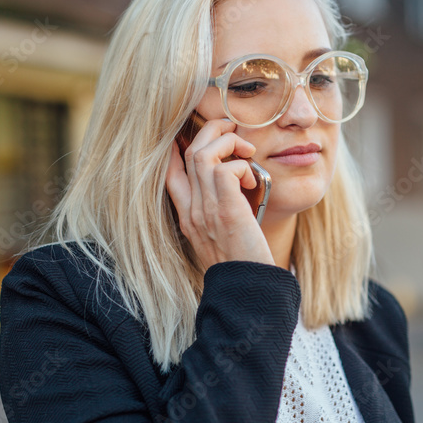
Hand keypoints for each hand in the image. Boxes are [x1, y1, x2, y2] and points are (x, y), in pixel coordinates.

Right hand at [165, 118, 274, 268]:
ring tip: (247, 154)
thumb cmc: (244, 264)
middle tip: (234, 134)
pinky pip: (226, 168)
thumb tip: (239, 185)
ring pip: (203, 153)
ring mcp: (205, 210)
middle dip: (212, 131)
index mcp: (188, 217)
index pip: (169, 173)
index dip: (176, 148)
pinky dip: (242, 166)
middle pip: (188, 152)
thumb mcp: (223, 235)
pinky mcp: (226, 211)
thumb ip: (221, 210)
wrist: (248, 291)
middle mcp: (192, 210)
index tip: (192, 135)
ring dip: (228, 143)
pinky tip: (253, 182)